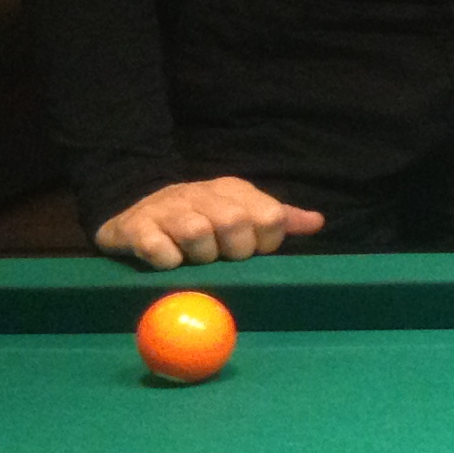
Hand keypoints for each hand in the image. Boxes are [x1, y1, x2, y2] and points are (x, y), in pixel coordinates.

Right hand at [94, 177, 324, 269]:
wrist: (137, 213)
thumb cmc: (200, 218)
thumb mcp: (241, 212)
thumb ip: (278, 219)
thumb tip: (317, 222)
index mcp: (233, 190)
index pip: (270, 216)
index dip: (265, 242)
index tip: (251, 250)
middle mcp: (200, 193)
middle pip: (234, 222)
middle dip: (234, 250)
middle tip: (223, 257)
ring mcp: (166, 209)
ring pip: (197, 232)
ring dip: (200, 257)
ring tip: (195, 259)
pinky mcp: (136, 228)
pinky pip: (159, 250)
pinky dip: (168, 262)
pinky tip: (169, 262)